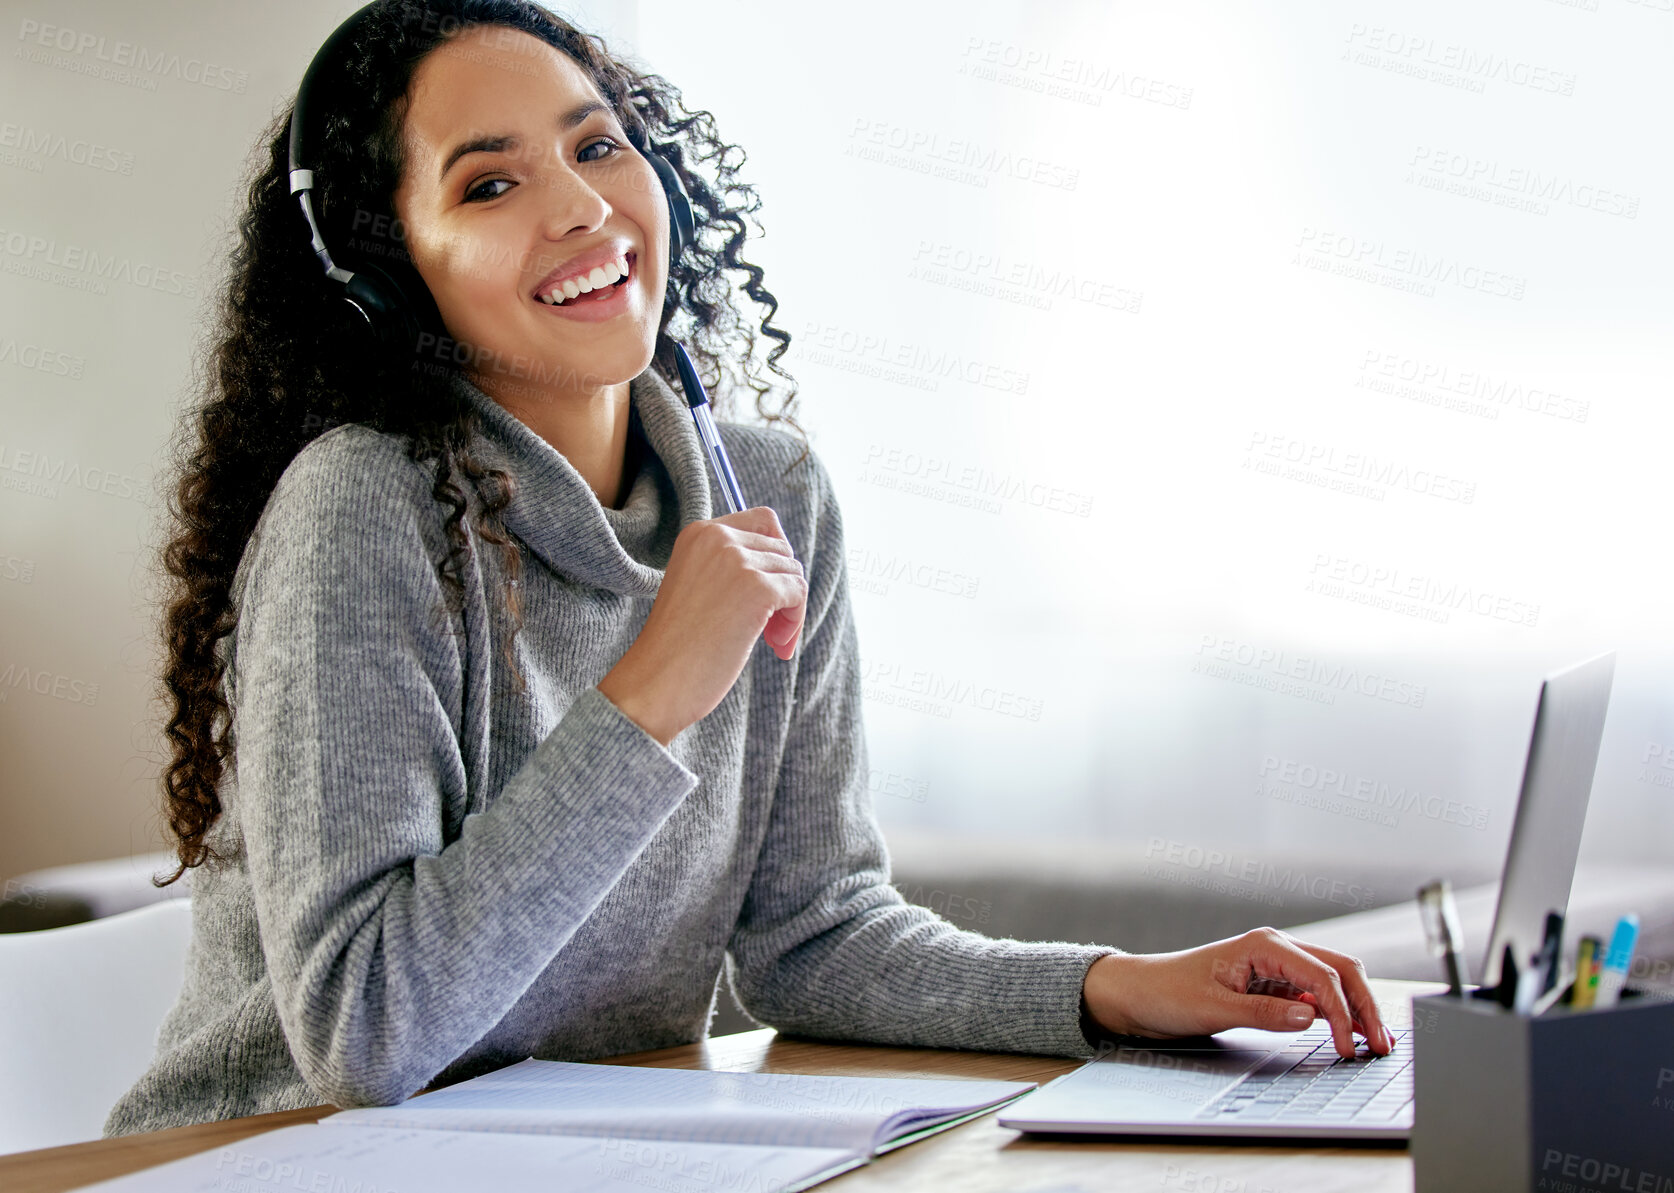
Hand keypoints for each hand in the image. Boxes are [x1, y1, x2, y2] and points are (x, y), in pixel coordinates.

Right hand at [598, 506, 806, 744]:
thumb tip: (789, 566)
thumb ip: (732, 566)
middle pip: (783, 550)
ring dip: (791, 611)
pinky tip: (777, 647)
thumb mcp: (700, 586)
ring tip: (772, 642)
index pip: (763, 520)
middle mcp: (718, 538)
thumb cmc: (679, 646)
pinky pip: (799, 593)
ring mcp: (737, 561)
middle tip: (769, 629)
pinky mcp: (757, 588)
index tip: (767, 592)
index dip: (775, 556)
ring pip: (794, 572)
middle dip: (784, 587)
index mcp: (699, 533)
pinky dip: (795, 622)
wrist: (657, 681)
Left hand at [1080, 927, 1393, 1058]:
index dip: (1342, 1013)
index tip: (1347, 1047)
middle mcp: (1276, 949)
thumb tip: (1311, 1017)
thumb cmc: (1169, 994)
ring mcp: (1278, 965)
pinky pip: (1317, 994)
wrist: (1140, 994)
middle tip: (1383, 1045)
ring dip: (1357, 1008)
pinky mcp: (1274, 983)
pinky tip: (1349, 1033)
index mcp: (1265, 945)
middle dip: (1365, 1006)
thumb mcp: (1213, 1008)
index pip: (1322, 977)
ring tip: (1376, 1042)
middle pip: (1340, 971)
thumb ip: (1264, 1013)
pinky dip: (1337, 1012)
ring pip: (1334, 981)